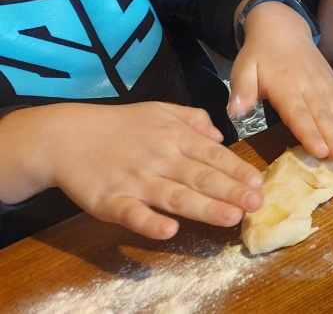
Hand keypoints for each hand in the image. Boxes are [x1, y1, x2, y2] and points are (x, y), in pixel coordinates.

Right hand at [43, 102, 263, 240]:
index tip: (258, 183)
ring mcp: (135, 180)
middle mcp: (160, 158)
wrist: (65, 136)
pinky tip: (169, 230)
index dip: (237, 170)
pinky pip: (132, 214)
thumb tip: (219, 136)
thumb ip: (193, 119)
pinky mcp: (109, 200)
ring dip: (204, 207)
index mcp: (174, 137)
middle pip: (200, 177)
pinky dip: (149, 222)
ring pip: (175, 196)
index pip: (213, 156)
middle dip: (231, 191)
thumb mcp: (160, 109)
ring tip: (230, 218)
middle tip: (256, 204)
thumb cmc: (118, 125)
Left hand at [231, 1, 332, 161]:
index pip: (298, 113)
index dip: (309, 133)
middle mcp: (308, 85)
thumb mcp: (243, 68)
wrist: (282, 27)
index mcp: (285, 85)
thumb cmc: (259, 53)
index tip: (320, 151)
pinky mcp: (331, 82)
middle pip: (323, 115)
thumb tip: (235, 113)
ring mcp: (323, 83)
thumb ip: (241, 90)